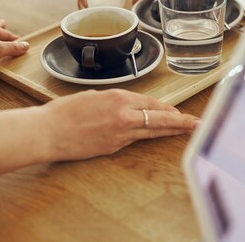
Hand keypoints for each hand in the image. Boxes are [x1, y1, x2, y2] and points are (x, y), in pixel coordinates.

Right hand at [38, 89, 199, 161]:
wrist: (48, 132)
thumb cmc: (64, 112)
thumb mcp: (92, 96)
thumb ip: (112, 100)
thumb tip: (122, 105)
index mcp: (118, 98)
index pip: (151, 102)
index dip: (166, 107)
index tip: (178, 111)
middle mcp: (124, 115)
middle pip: (159, 118)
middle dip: (180, 121)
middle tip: (197, 123)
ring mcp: (120, 134)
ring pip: (151, 131)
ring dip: (169, 131)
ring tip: (186, 130)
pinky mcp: (113, 147)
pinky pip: (135, 140)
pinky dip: (146, 136)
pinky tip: (156, 136)